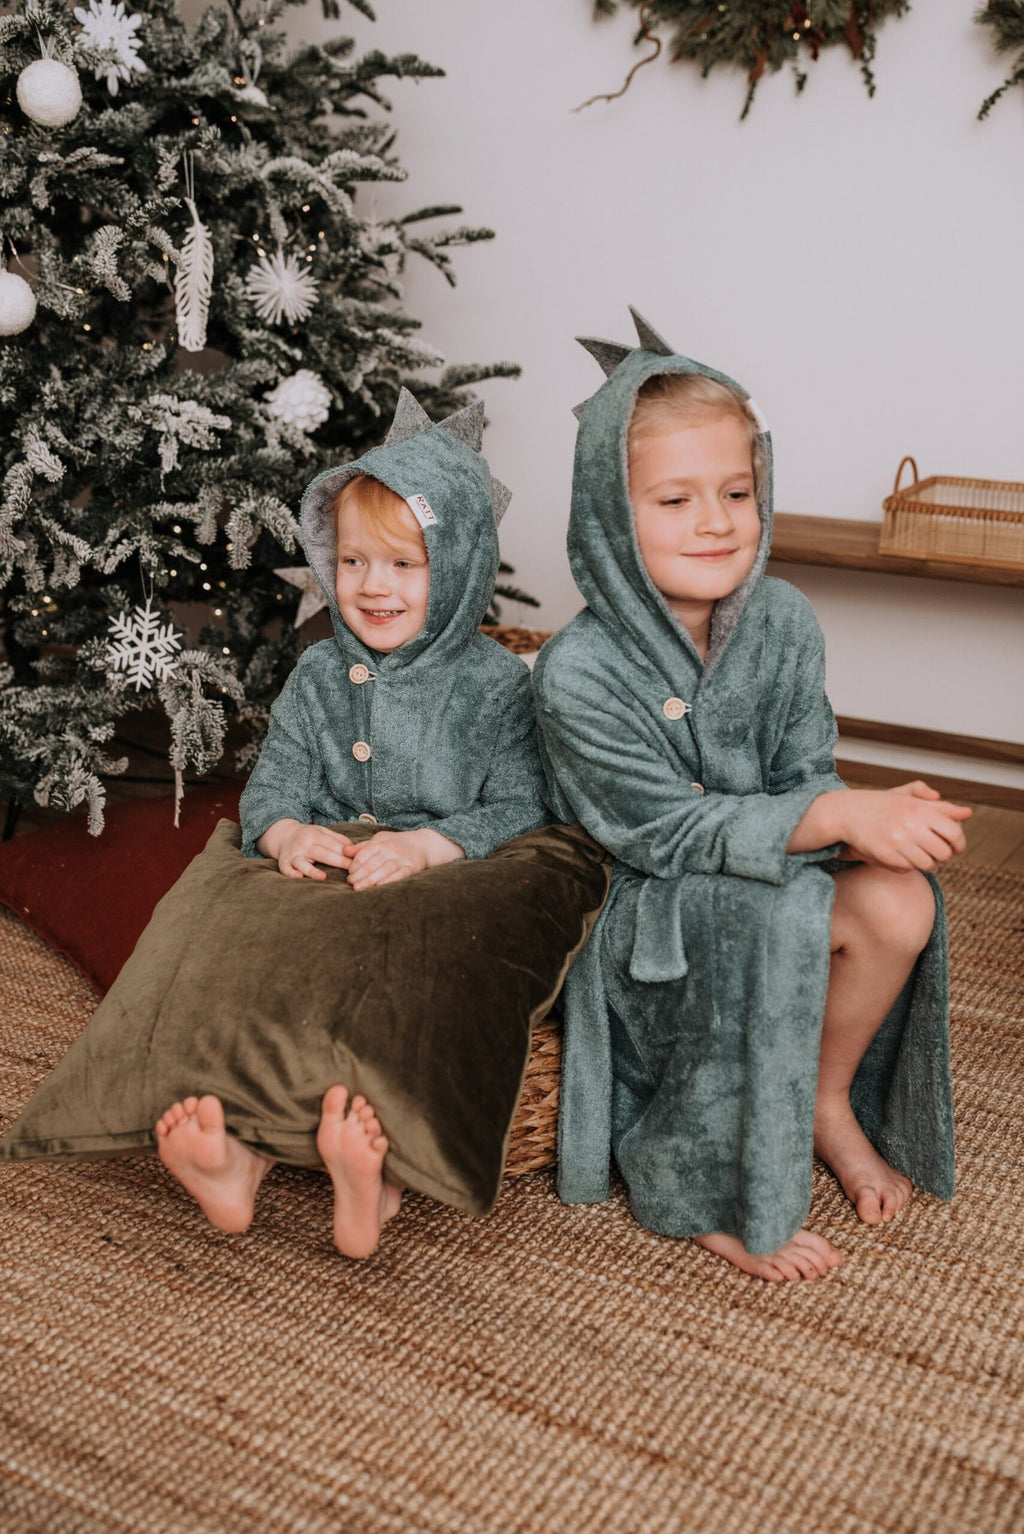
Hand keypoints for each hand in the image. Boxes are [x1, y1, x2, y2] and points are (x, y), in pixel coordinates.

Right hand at [257, 819, 354, 880]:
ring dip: (312, 870)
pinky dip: (291, 874)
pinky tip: (299, 877)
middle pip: (321, 854)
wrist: (283, 835)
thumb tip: (355, 849)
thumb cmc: (308, 836)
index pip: (332, 844)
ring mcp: (292, 854)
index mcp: (314, 835)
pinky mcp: (283, 863)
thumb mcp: (322, 832)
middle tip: (352, 870)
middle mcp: (303, 844)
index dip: (346, 853)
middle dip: (338, 862)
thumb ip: (338, 839)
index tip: (359, 861)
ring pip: (302, 863)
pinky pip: (286, 870)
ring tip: (323, 877)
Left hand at [346, 827, 463, 890]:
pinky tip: (379, 886)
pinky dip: (389, 880)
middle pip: (371, 863)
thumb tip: (343, 851)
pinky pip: (399, 874)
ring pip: (383, 869)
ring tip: (359, 888)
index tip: (349, 875)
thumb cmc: (397, 844)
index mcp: (380, 842)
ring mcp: (401, 858)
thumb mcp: (379, 840)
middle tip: (351, 884)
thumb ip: (361, 847)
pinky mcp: (411, 867)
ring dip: (370, 879)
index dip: (354, 866)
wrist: (424, 844)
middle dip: (359, 875)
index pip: (363, 854)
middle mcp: (390, 849)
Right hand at [836, 781, 971, 871]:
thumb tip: (966, 813)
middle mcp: (911, 825)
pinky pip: (909, 869)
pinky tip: (902, 857)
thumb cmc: (880, 804)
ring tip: (919, 855)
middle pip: (944, 852)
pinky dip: (909, 866)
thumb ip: (938, 804)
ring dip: (927, 863)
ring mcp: (898, 841)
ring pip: (928, 864)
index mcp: (919, 808)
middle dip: (942, 855)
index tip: (955, 847)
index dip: (959, 843)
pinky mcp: (886, 855)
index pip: (954, 832)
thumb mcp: (908, 797)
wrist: (847, 813)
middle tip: (934, 852)